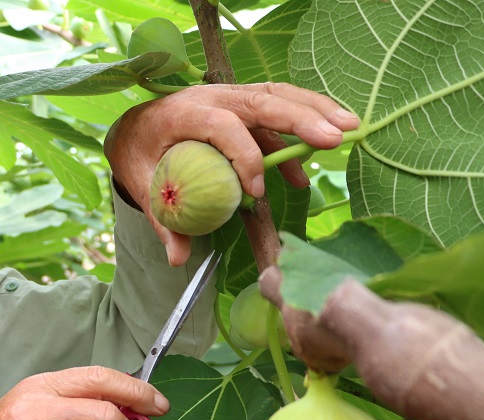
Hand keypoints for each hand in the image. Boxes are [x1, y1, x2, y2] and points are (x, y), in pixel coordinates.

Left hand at [104, 82, 359, 265]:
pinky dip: (300, 129)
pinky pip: (276, 111)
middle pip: (261, 101)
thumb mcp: (142, 185)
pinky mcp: (243, 104)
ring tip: (349, 129)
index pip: (223, 127)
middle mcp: (211, 96)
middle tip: (334, 138)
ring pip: (277, 96)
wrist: (134, 127)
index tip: (257, 192)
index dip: (244, 157)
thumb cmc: (139, 155)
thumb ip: (163, 220)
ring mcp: (230, 95)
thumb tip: (178, 259)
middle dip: (301, 119)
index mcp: (183, 113)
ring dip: (315, 111)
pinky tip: (310, 165)